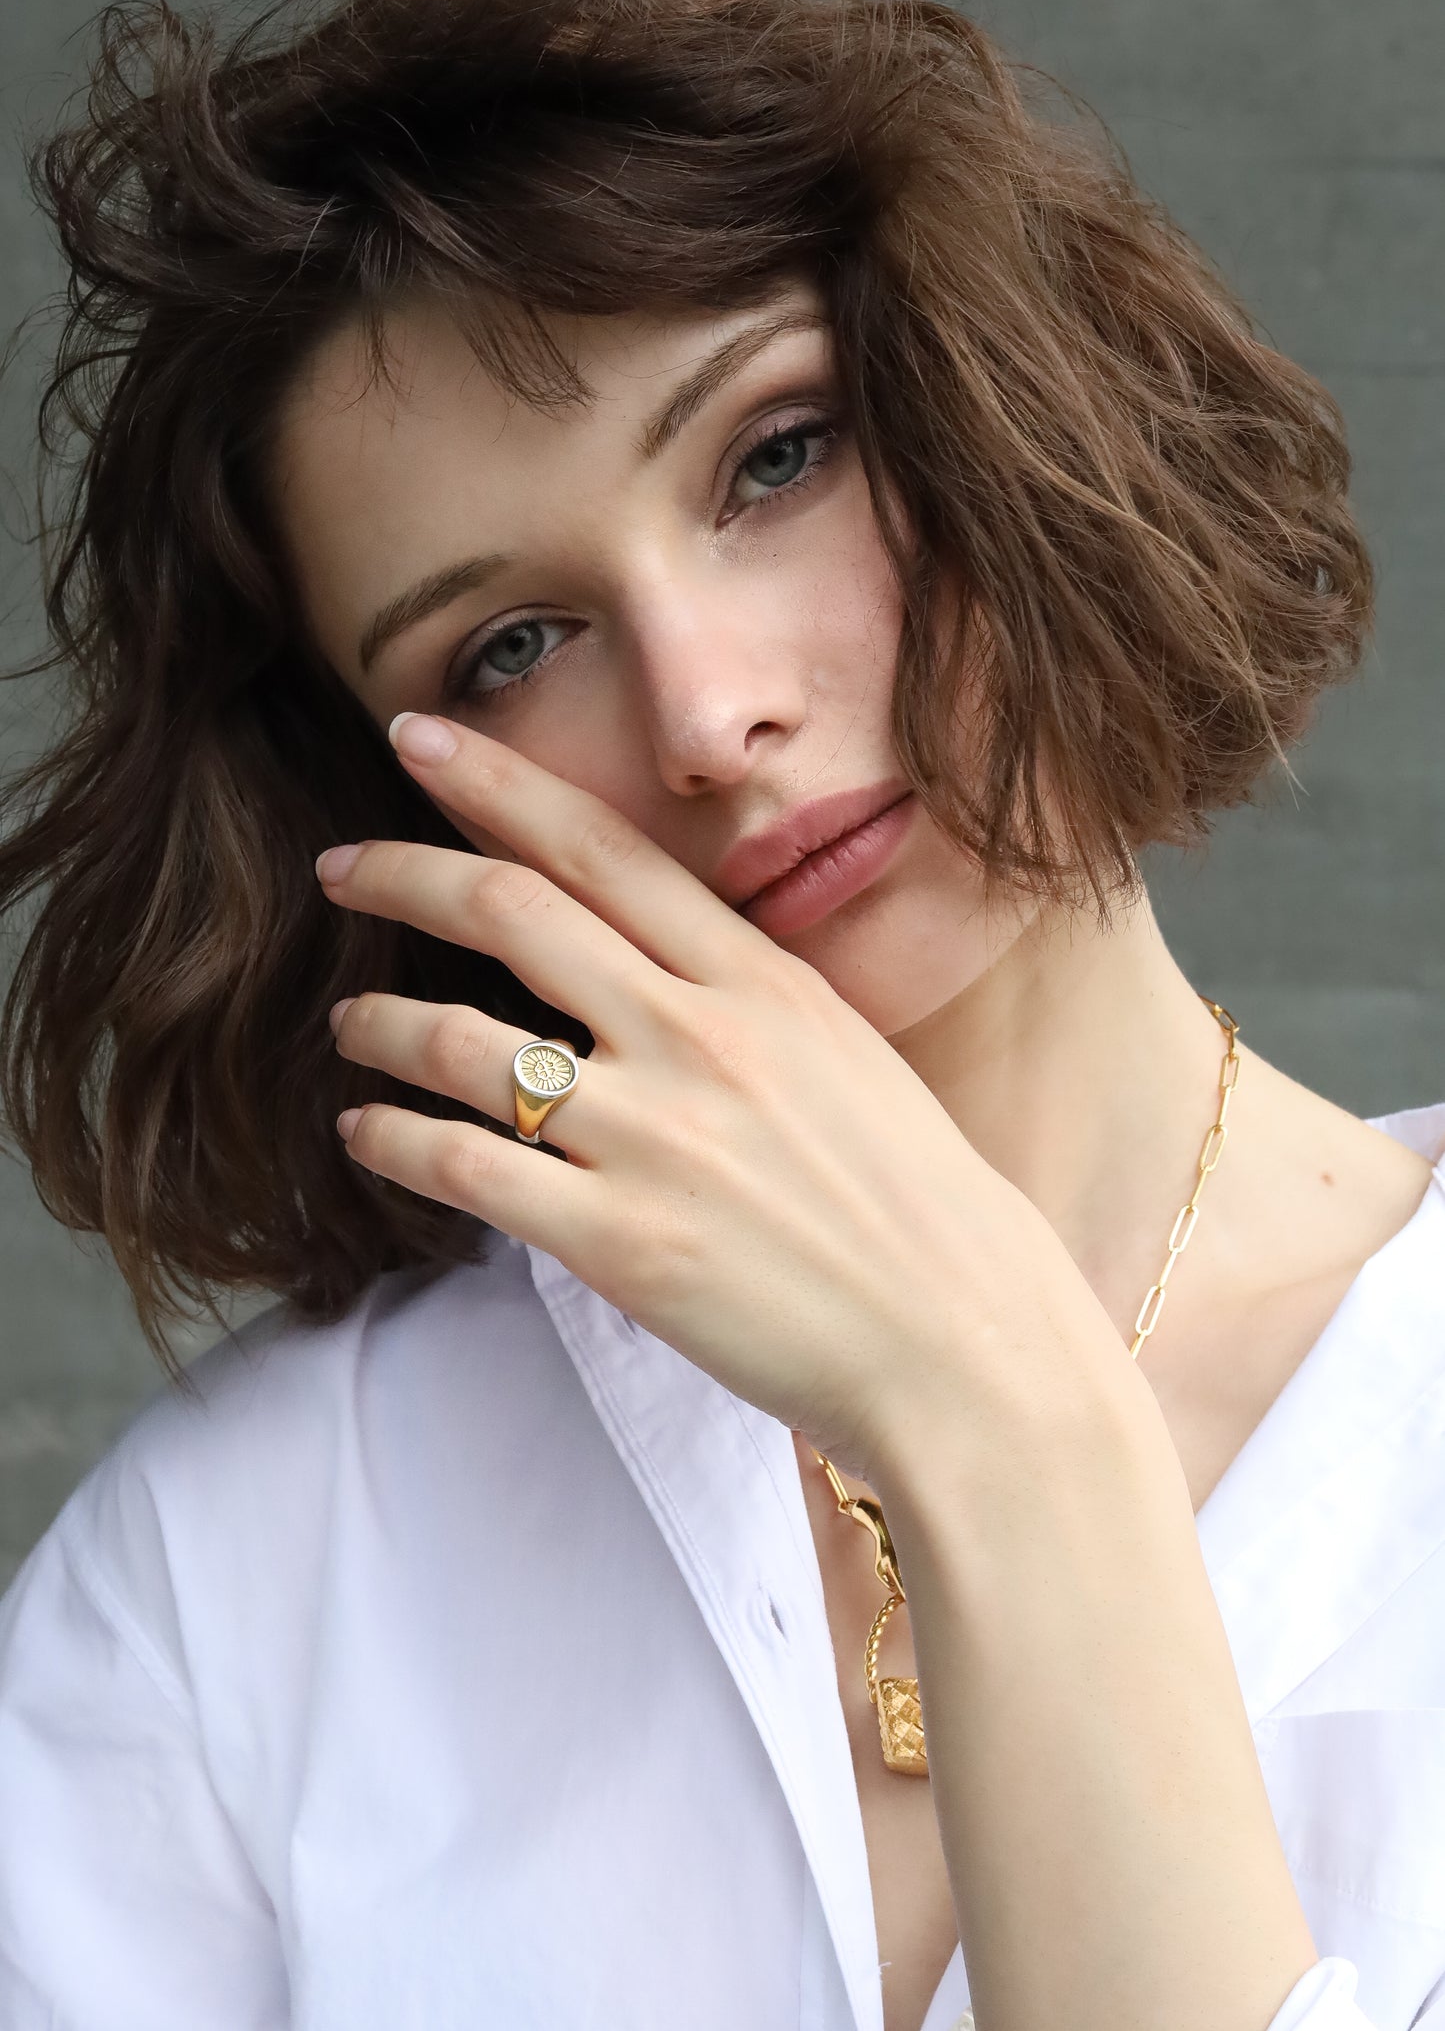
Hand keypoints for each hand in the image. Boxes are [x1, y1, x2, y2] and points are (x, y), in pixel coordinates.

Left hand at [316, 714, 1124, 1482]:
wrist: (964, 1339)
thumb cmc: (915, 1204)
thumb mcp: (844, 1055)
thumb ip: (744, 1000)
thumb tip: (656, 966)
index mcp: (758, 981)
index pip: (600, 848)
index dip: (498, 783)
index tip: (423, 738)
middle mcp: (696, 1038)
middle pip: (511, 911)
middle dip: (403, 871)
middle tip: (339, 864)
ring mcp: (653, 1138)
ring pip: (464, 1042)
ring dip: (382, 1022)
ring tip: (350, 1023)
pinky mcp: (618, 1242)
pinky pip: (465, 1169)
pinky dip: (394, 1140)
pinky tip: (368, 1131)